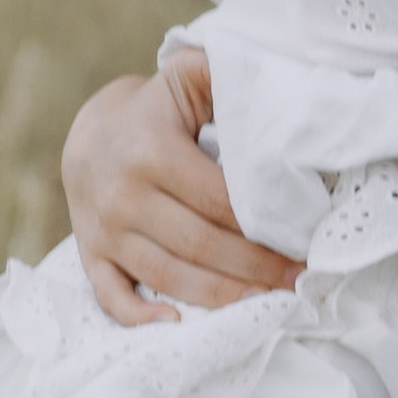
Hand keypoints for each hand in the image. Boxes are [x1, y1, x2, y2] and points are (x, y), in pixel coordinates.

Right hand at [60, 65, 301, 324]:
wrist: (90, 134)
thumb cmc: (157, 111)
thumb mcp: (186, 78)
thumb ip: (222, 73)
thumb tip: (270, 83)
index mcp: (151, 152)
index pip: (220, 201)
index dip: (266, 226)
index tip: (306, 243)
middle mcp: (123, 195)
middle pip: (201, 245)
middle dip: (256, 269)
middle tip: (300, 282)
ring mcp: (104, 231)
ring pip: (170, 276)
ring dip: (223, 297)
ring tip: (267, 304)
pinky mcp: (91, 255)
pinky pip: (112, 297)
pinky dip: (141, 318)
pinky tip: (181, 325)